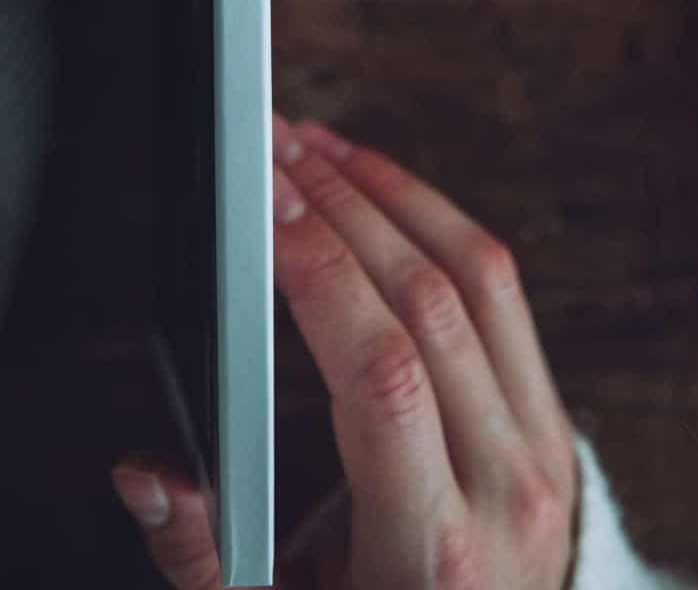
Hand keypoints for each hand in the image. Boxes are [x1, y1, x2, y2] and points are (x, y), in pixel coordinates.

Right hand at [113, 119, 577, 589]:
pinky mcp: (552, 427)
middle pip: (426, 305)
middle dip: (339, 207)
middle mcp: (503, 492)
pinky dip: (434, 224)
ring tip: (315, 149)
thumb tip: (145, 472)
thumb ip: (205, 559)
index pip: (383, 376)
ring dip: (389, 195)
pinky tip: (376, 194)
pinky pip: (502, 297)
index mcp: (432, 553)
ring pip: (476, 279)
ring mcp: (541, 452)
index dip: (321, 275)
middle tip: (270, 149)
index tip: (263, 208)